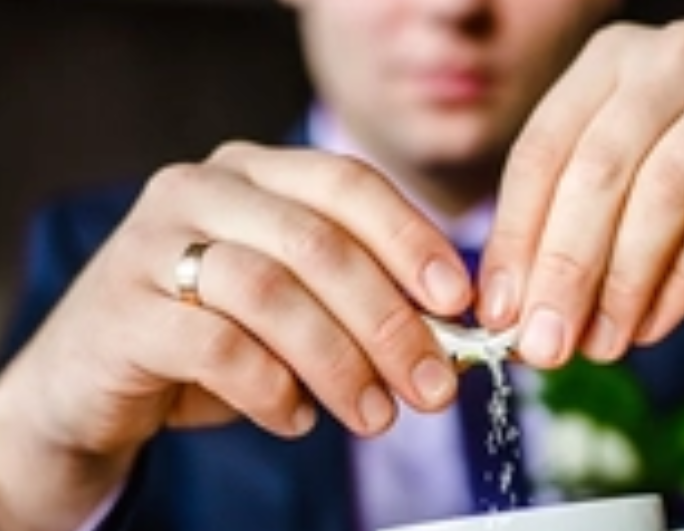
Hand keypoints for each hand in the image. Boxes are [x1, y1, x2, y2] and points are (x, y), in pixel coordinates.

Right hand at [0, 143, 471, 528]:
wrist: (94, 374)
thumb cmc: (213, 332)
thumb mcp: (291, 304)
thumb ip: (352, 302)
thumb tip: (443, 335)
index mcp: (253, 172)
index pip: (348, 184)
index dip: (411, 240)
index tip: (459, 302)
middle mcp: (201, 188)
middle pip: (317, 243)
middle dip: (388, 321)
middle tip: (432, 388)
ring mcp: (152, 242)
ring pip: (270, 292)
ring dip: (339, 363)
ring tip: (375, 417)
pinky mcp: (122, 310)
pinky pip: (217, 348)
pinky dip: (272, 390)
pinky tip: (296, 419)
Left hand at [479, 20, 683, 365]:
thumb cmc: (677, 184)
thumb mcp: (608, 194)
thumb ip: (555, 236)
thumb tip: (507, 314)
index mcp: (604, 65)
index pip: (540, 153)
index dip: (513, 237)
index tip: (497, 312)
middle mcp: (668, 61)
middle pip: (596, 171)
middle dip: (563, 268)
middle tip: (544, 343)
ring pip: (660, 196)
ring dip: (620, 285)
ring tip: (597, 346)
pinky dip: (674, 288)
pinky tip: (645, 327)